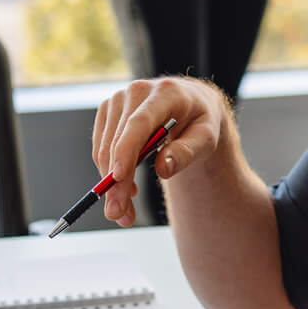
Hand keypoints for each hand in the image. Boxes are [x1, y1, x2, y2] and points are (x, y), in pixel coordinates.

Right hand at [90, 77, 230, 226]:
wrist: (191, 104)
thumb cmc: (200, 122)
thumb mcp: (206, 138)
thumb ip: (187, 153)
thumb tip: (163, 168)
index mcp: (166, 93)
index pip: (140, 123)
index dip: (126, 150)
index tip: (118, 177)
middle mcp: (137, 92)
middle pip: (118, 142)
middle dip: (116, 183)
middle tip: (120, 216)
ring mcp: (118, 100)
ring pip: (104, 150)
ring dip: (111, 185)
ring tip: (127, 211)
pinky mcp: (107, 111)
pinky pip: (100, 149)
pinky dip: (109, 173)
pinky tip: (127, 187)